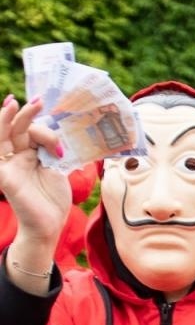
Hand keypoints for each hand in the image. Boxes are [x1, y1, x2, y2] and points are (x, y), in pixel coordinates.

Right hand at [0, 96, 70, 255]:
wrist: (50, 223)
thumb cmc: (53, 198)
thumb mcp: (58, 168)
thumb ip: (54, 150)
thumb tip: (58, 133)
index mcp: (29, 154)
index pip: (32, 131)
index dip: (45, 127)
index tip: (59, 130)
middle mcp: (16, 156)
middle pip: (17, 128)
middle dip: (27, 113)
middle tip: (37, 100)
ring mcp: (8, 164)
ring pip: (4, 135)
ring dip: (9, 118)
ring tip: (16, 103)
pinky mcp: (5, 174)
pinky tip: (3, 121)